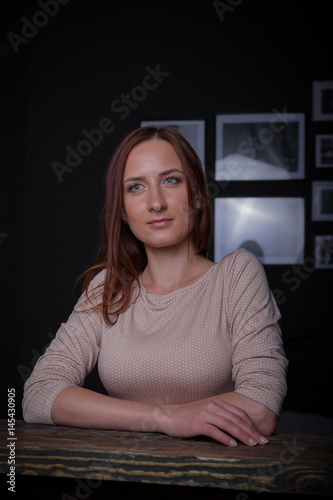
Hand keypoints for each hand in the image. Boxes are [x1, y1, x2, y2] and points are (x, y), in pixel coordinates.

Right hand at [154, 398, 268, 446]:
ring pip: (229, 424)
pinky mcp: (198, 423)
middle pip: (237, 419)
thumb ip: (221, 417)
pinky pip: (215, 431)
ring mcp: (205, 414)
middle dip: (251, 431)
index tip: (261, 435)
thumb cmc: (189, 418)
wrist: (169, 416)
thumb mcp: (207, 413)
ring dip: (242, 435)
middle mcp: (213, 406)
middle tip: (262, 442)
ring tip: (251, 444)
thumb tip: (238, 429)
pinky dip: (225, 438)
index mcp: (217, 403)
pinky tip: (233, 445)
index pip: (239, 414)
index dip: (252, 424)